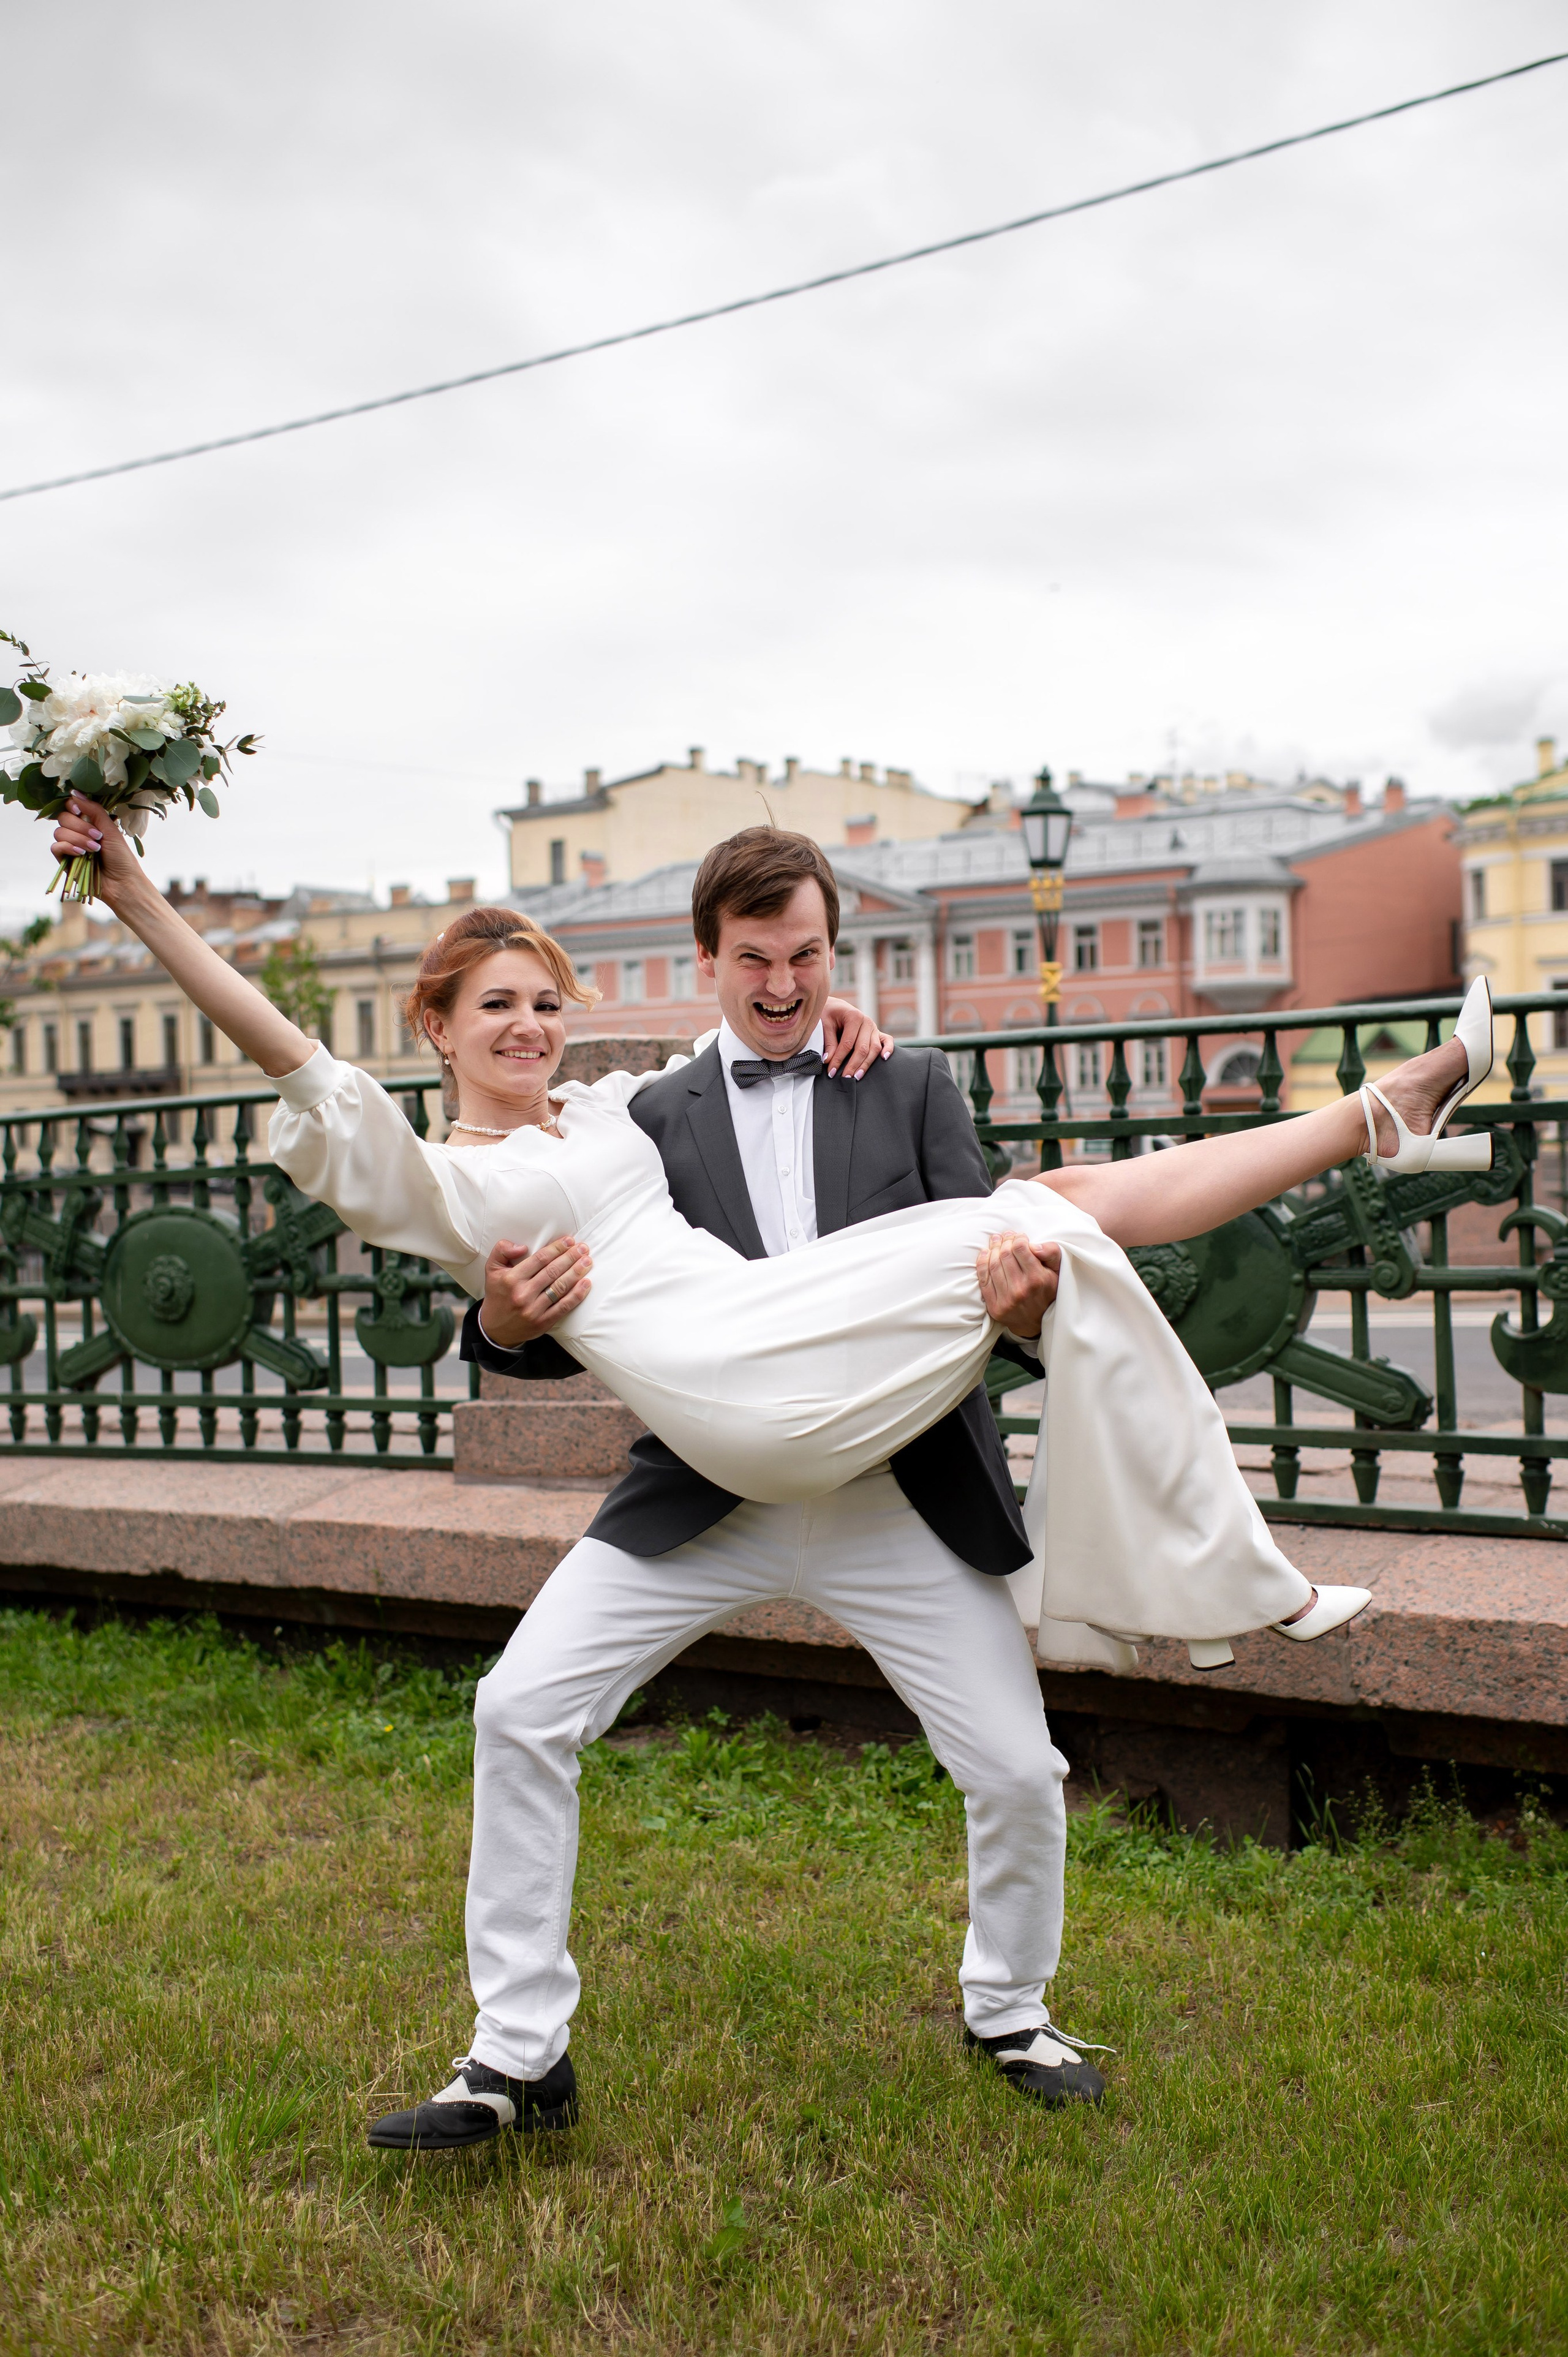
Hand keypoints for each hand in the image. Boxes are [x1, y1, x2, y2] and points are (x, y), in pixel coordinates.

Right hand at [50, 793, 140, 897]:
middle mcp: (78, 833)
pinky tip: (81, 854)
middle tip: (97, 837)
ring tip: (94, 849)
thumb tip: (74, 793)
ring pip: (59, 832)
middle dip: (80, 826)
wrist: (122, 883)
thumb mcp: (111, 830)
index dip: (72, 806)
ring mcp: (70, 846)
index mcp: (89, 823)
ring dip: (78, 839)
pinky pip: (56, 847)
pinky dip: (68, 848)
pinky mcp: (65, 861)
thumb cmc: (121, 857)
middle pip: (63, 818)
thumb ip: (93, 810)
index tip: (80, 811)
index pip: (71, 807)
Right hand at [478, 1234, 591, 1349]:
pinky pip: (564, 1306)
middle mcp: (523, 1294)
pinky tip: (586, 1283)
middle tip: (583, 1248)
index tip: (569, 1241)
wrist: (495, 1329)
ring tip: (587, 1261)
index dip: (557, 1248)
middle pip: (553, 1271)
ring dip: (576, 1272)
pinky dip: (577, 1295)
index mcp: (511, 1279)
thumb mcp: (491, 1269)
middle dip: (570, 1257)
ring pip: (560, 1287)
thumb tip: (522, 1247)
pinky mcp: (543, 1322)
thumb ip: (502, 1250)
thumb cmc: (497, 1294)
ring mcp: (534, 1309)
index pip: (540, 1259)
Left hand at [821, 996, 893, 1077]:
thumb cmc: (829, 1014)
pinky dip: (888, 1049)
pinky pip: (887, 1040)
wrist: (836, 1006)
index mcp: (854, 1016)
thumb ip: (829, 1042)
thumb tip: (829, 1060)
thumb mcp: (825, 1024)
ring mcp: (874, 1027)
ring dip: (866, 1064)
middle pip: (862, 1048)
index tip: (831, 1071)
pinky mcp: (877, 1032)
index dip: (839, 1059)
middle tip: (845, 1078)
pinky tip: (884, 1059)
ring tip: (857, 1077)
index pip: (847, 1043)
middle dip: (853, 1065)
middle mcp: (866, 1022)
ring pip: (874, 1048)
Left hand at [976, 1233, 1059, 1339]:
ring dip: (993, 1249)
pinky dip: (982, 1263)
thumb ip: (1051, 1253)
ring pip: (993, 1265)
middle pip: (1005, 1255)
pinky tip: (985, 1253)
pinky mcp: (994, 1307)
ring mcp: (1006, 1300)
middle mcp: (1021, 1290)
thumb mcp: (1058, 1271)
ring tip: (996, 1241)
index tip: (1019, 1237)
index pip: (1020, 1248)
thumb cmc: (1047, 1292)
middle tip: (1005, 1236)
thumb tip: (1033, 1245)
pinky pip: (983, 1279)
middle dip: (1005, 1241)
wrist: (1037, 1322)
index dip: (1017, 1238)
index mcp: (1038, 1279)